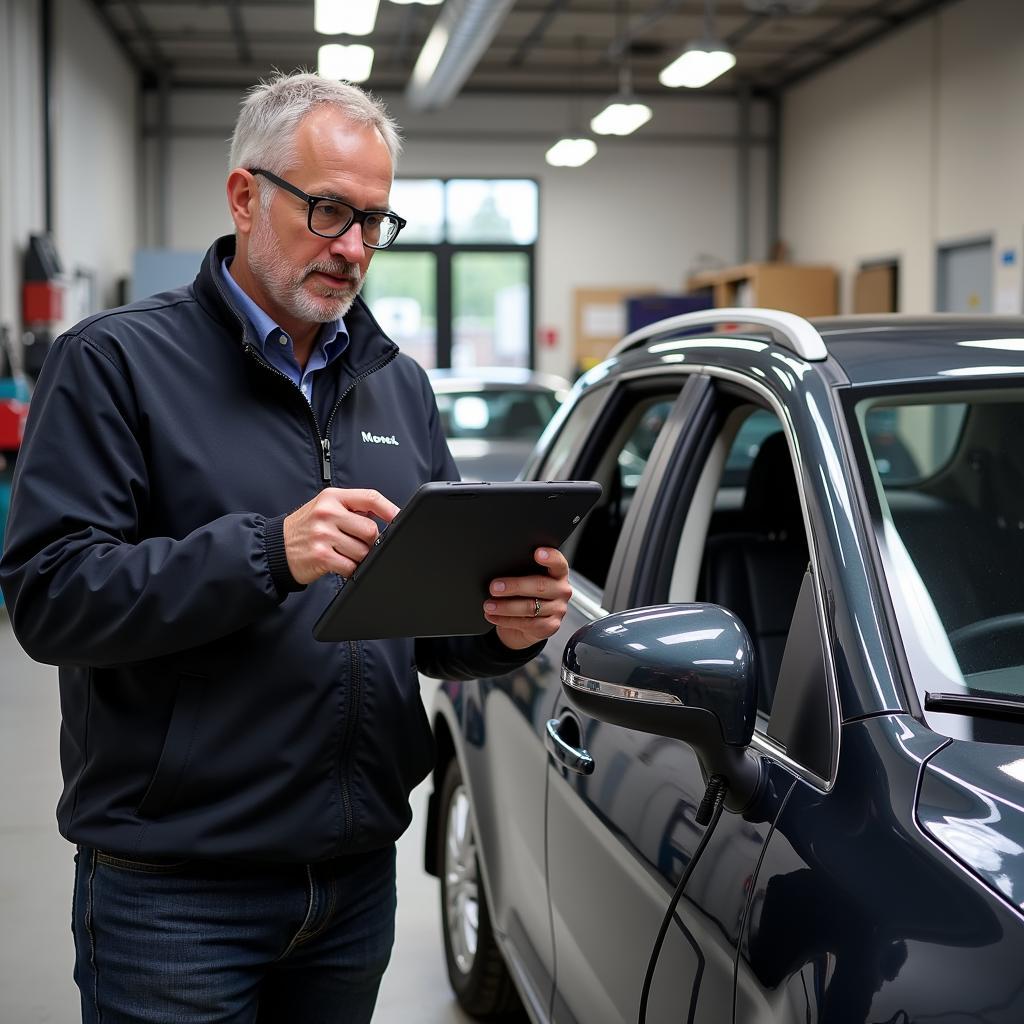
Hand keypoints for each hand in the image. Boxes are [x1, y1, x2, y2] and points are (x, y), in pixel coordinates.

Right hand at [283, 488, 399, 584]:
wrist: (275, 548)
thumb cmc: (304, 529)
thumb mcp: (324, 508)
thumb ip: (351, 509)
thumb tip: (386, 517)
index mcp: (332, 497)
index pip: (370, 498)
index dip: (390, 509)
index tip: (399, 518)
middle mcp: (327, 513)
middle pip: (370, 529)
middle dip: (370, 541)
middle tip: (358, 544)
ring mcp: (323, 534)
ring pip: (363, 550)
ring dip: (360, 557)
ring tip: (345, 554)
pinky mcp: (321, 556)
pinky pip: (351, 566)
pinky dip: (351, 569)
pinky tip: (340, 564)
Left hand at [484, 548, 571, 650]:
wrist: (527, 625)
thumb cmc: (524, 596)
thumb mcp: (524, 580)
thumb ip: (520, 573)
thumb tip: (498, 571)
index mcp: (557, 574)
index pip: (558, 563)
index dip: (550, 557)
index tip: (537, 553)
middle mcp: (561, 590)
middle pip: (539, 586)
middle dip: (514, 586)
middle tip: (494, 587)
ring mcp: (558, 610)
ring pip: (530, 607)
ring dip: (505, 606)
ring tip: (489, 604)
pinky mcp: (550, 627)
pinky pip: (526, 623)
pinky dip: (505, 620)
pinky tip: (493, 615)